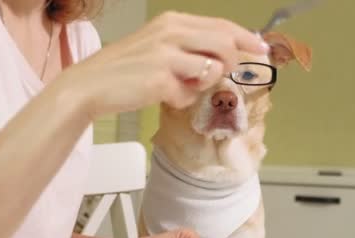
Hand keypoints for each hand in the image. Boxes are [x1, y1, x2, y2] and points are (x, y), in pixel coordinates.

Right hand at [59, 11, 268, 118]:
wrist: (91, 85)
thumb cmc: (125, 68)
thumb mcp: (157, 45)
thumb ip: (189, 46)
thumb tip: (225, 56)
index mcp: (172, 21)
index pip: (221, 25)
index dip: (246, 37)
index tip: (262, 48)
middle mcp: (171, 32)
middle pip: (225, 43)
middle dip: (232, 63)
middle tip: (225, 75)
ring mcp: (166, 55)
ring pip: (212, 68)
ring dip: (202, 84)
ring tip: (181, 85)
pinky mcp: (161, 79)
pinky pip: (189, 94)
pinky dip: (182, 99)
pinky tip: (163, 95)